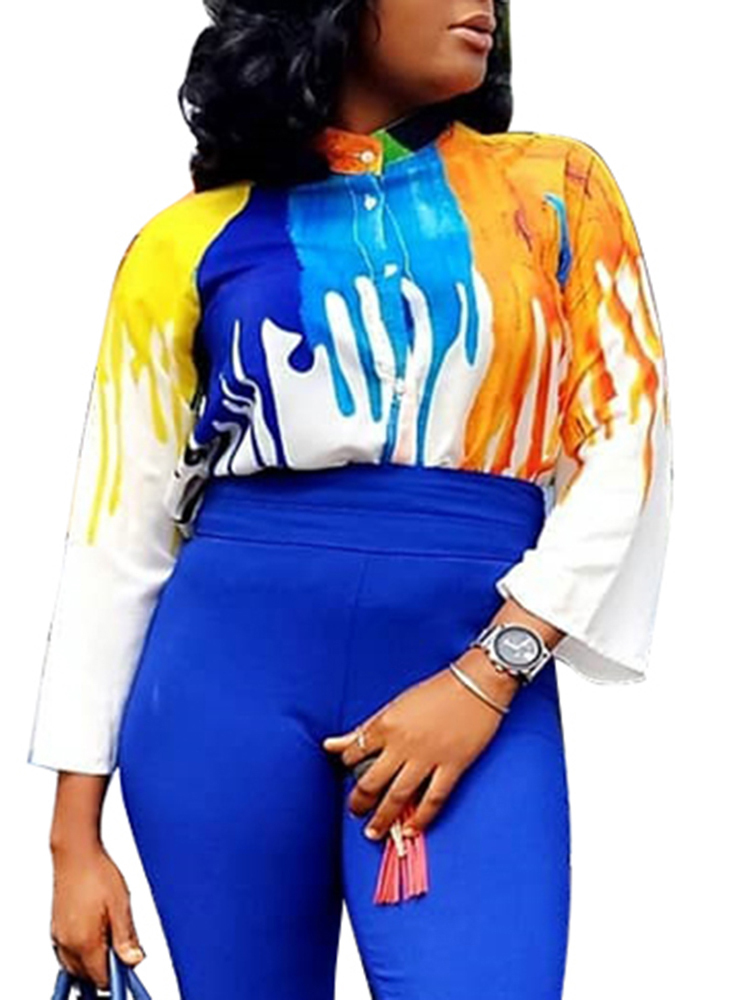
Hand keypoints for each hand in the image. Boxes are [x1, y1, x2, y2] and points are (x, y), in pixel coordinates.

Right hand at [50, 841, 144, 989]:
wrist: (75, 853)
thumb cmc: (98, 873)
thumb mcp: (121, 905)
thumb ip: (126, 937)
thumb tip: (134, 960)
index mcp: (84, 942)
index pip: (101, 977)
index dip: (118, 973)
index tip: (130, 958)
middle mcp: (67, 944)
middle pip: (87, 976)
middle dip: (106, 967)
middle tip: (122, 943)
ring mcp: (58, 937)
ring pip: (75, 967)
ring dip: (93, 961)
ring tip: (109, 934)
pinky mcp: (55, 929)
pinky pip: (67, 954)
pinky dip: (81, 953)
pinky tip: (95, 934)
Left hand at [321, 648, 518, 839]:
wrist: (476, 683)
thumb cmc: (437, 690)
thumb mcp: (395, 705)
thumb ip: (365, 728)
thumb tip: (331, 744)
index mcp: (386, 724)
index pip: (355, 753)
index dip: (348, 766)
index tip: (350, 773)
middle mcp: (403, 744)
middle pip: (372, 781)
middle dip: (359, 801)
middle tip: (354, 812)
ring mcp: (428, 757)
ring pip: (398, 796)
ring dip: (383, 818)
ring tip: (374, 831)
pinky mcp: (452, 766)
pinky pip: (433, 799)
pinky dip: (421, 818)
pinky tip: (411, 830)